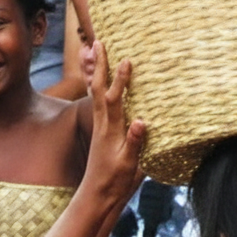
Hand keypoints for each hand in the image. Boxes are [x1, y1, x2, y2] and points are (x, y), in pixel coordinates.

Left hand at [84, 40, 144, 202]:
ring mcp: (101, 126)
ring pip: (96, 93)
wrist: (98, 195)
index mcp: (110, 130)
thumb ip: (135, 143)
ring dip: (97, 72)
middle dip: (99, 65)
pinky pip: (100, 103)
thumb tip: (141, 120)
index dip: (120, 79)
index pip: (114, 99)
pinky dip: (100, 87)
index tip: (126, 59)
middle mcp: (103, 124)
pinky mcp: (103, 131)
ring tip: (97, 54)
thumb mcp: (129, 164)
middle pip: (98, 88)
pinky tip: (104, 82)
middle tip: (98, 42)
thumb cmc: (115, 181)